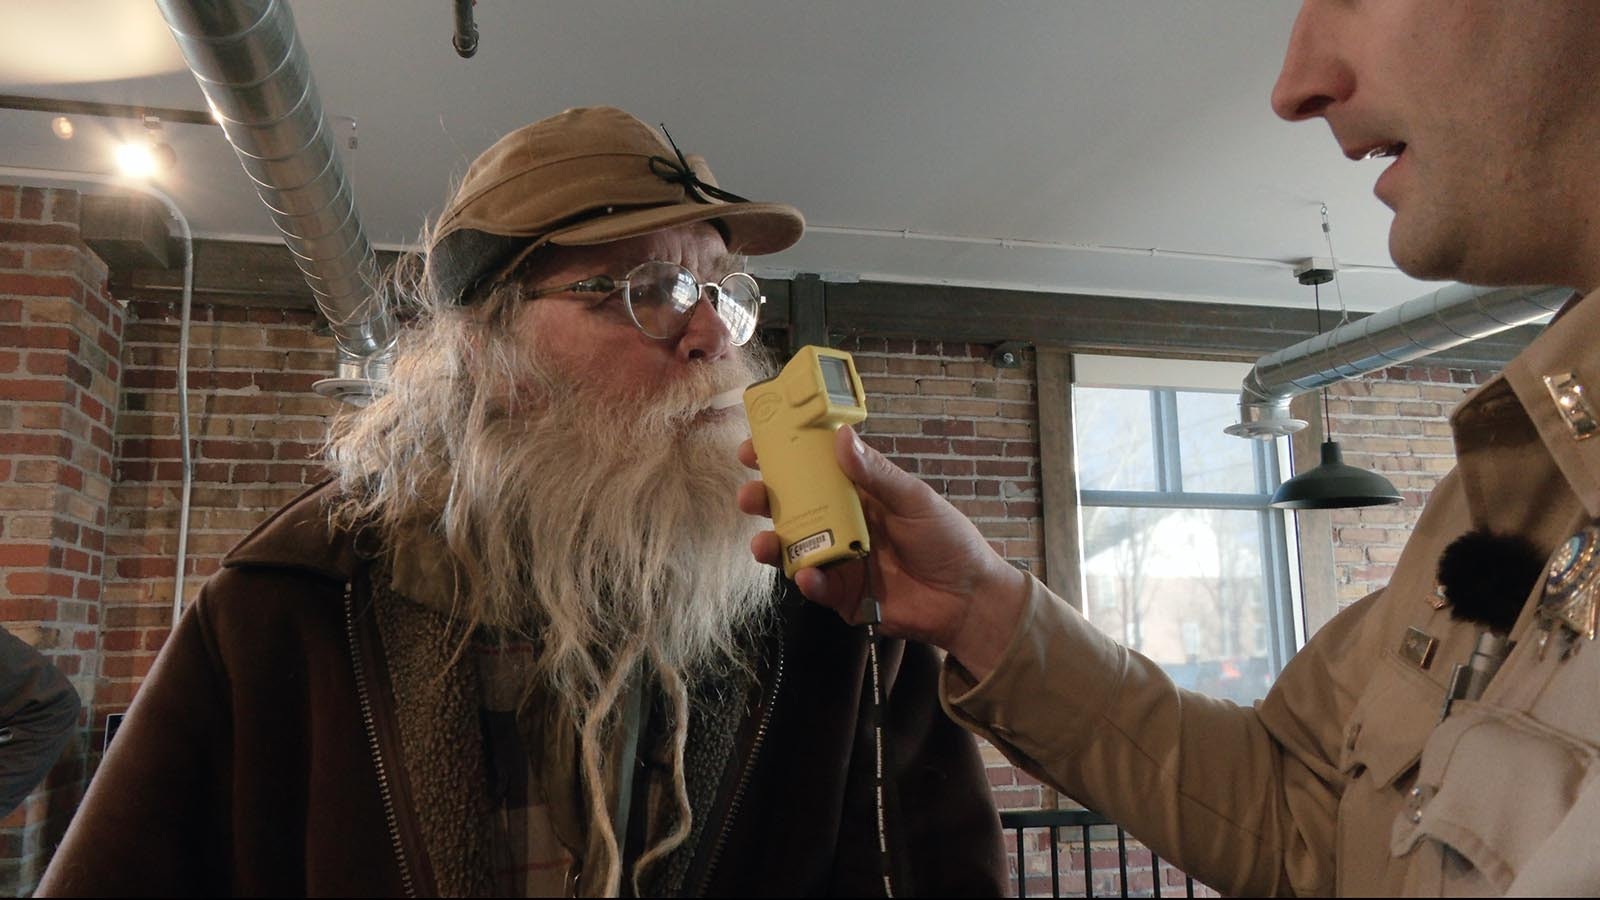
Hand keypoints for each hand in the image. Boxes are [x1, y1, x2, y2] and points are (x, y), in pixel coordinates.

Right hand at [737, 427, 1027, 676]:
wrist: (967, 599)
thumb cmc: (947, 540)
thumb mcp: (913, 499)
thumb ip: (876, 473)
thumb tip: (840, 437)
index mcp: (858, 494)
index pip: (813, 470)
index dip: (783, 458)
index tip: (755, 448)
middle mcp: (842, 524)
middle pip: (794, 508)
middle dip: (766, 500)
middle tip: (750, 496)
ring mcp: (839, 560)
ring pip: (795, 549)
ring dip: (773, 545)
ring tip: (763, 544)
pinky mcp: (842, 595)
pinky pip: (816, 586)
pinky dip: (809, 580)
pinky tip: (808, 576)